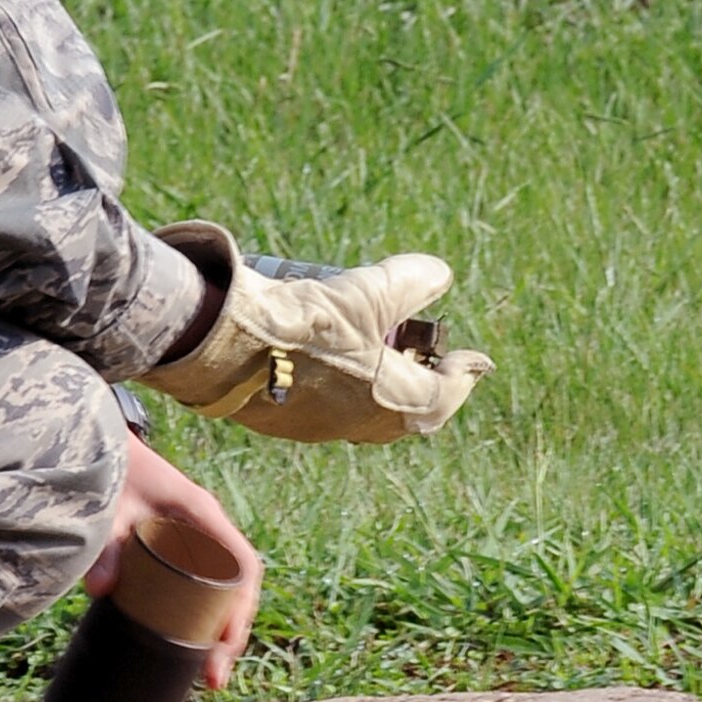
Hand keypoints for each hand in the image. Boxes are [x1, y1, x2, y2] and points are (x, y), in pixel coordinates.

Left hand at [84, 434, 261, 690]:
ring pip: (222, 589)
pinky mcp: (174, 547)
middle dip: (232, 633)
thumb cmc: (111, 470)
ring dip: (220, 629)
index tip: (226, 642)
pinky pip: (203, 583)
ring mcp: (193, 538)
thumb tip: (100, 590)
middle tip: (213, 677)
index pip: (242, 565)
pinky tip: (191, 641)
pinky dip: (203, 614)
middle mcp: (205, 528)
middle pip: (237, 587)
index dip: (241, 607)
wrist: (99, 445)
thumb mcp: (110, 507)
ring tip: (206, 671)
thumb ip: (106, 544)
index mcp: (202, 515)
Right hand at [148, 222, 492, 443]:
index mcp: (391, 403)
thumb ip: (412, 282)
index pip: (443, 396)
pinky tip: (326, 362)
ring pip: (361, 415)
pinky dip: (337, 389)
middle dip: (421, 389)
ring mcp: (316, 426)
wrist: (227, 345)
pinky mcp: (281, 420)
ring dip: (376, 390)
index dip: (463, 376)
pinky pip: (322, 409)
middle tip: (427, 363)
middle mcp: (357, 424)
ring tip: (376, 358)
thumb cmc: (306, 323)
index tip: (475, 362)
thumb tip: (439, 274)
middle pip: (404, 415)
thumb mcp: (369, 290)